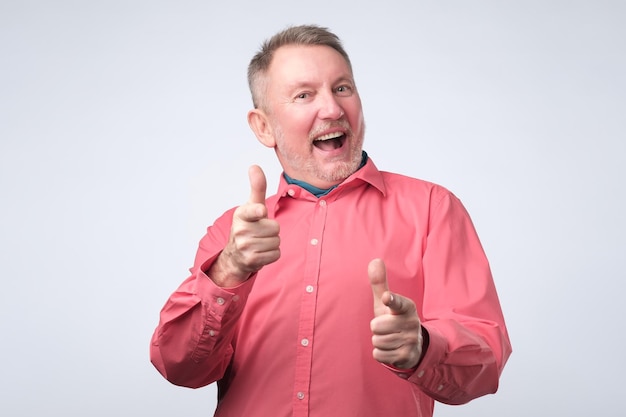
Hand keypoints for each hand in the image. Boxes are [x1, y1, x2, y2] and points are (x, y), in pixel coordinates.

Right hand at [209, 165, 279, 285]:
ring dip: (272, 242)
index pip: (253, 211)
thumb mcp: (251, 205)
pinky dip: (272, 254)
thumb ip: (257, 187)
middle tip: (260, 232)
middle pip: (275, 228)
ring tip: (260, 242)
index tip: (261, 211)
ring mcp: (245, 246)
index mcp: (241, 214)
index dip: (257, 211)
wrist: (235, 255)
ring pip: (276, 241)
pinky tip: (261, 252)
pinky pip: (275, 254)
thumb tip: (254, 166)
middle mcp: (240, 230)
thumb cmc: (248, 225)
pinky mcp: (251, 260)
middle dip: (271, 231)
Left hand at [369, 258, 423, 369]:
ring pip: (377, 341)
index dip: (391, 300)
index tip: (387, 298)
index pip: (397, 303)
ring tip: (390, 338)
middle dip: (377, 328)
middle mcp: (411, 322)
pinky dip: (381, 353)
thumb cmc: (394, 319)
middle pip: (376, 326)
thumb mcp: (386, 302)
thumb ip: (380, 283)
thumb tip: (375, 260)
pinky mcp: (407, 356)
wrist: (411, 346)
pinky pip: (379, 354)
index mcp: (406, 307)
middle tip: (387, 328)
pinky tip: (391, 350)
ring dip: (379, 341)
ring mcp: (410, 340)